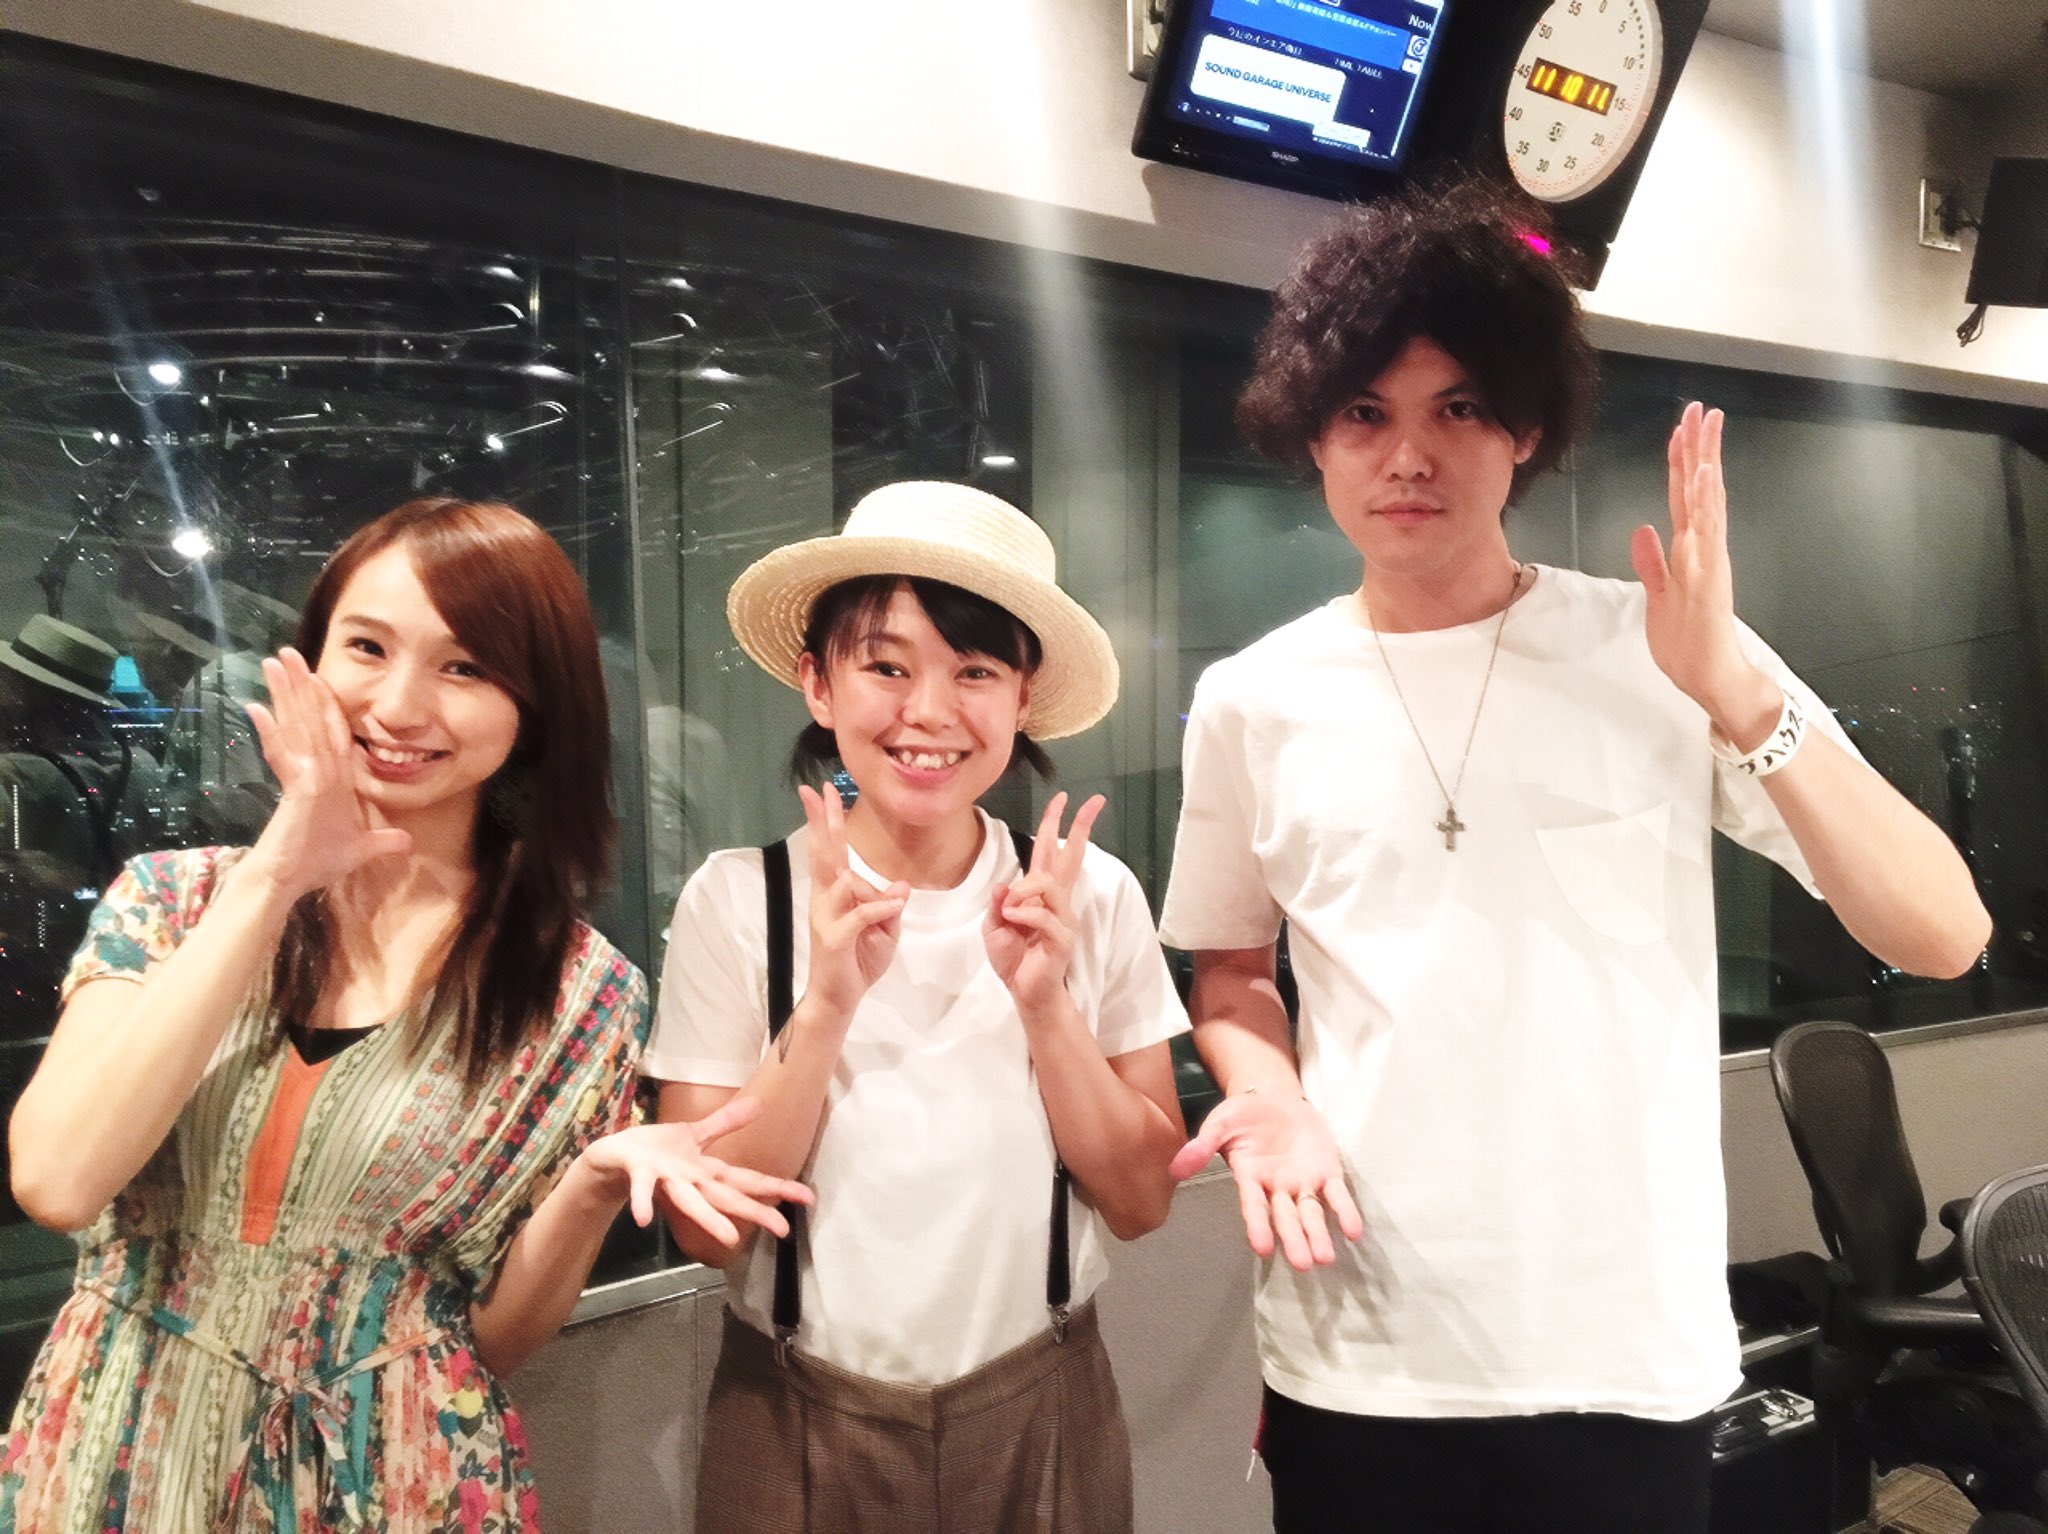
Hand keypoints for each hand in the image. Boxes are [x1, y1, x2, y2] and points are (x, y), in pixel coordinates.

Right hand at [243, 647, 411, 898]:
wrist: (290, 880)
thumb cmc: (317, 862)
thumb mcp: (361, 848)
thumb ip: (382, 841)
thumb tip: (407, 842)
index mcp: (331, 776)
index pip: (332, 731)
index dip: (326, 703)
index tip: (318, 675)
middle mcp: (314, 768)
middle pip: (308, 718)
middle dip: (299, 684)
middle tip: (287, 651)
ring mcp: (302, 775)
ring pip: (295, 726)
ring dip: (284, 694)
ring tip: (272, 663)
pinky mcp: (295, 788)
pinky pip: (282, 755)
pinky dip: (270, 732)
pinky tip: (256, 707)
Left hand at [579, 1096, 812, 1244]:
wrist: (614, 1157)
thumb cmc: (657, 1150)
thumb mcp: (695, 1133)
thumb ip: (728, 1122)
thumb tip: (760, 1104)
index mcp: (707, 1171)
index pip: (750, 1180)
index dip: (779, 1188)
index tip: (809, 1198)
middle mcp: (692, 1182)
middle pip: (727, 1197)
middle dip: (755, 1212)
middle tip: (783, 1230)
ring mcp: (668, 1181)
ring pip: (691, 1201)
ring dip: (708, 1219)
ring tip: (728, 1238)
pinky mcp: (642, 1174)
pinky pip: (643, 1190)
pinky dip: (643, 1204)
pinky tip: (643, 1220)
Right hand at [797, 782, 906, 1018]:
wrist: (839, 997)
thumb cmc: (859, 959)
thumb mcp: (884, 929)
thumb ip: (889, 905)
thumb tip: (901, 885)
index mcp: (835, 892)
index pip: (830, 849)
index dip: (824, 820)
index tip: (820, 791)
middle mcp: (825, 898)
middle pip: (824, 853)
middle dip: (822, 821)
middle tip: (818, 791)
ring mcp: (826, 917)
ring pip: (843, 882)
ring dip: (870, 888)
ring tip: (892, 904)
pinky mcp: (834, 938)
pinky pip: (859, 915)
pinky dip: (878, 908)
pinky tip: (894, 906)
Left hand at [983, 792, 1103, 1016]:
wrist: (1024, 992)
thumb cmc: (1013, 958)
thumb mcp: (995, 926)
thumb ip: (999, 904)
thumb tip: (1006, 885)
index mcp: (1042, 893)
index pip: (1052, 852)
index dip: (1057, 824)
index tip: (1065, 798)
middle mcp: (1058, 900)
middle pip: (1071, 855)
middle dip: (1080, 826)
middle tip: (1093, 801)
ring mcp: (1064, 918)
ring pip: (1048, 883)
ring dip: (1024, 890)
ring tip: (1009, 908)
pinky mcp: (1062, 938)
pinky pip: (1042, 915)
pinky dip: (1023, 915)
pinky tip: (1013, 921)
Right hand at [1169, 1091, 1362, 1270]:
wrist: (1274, 1095)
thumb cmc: (1243, 1113)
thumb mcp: (1219, 1124)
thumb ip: (1202, 1146)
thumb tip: (1175, 1169)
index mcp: (1250, 1178)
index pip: (1254, 1206)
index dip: (1258, 1226)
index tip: (1262, 1248)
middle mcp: (1277, 1188)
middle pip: (1286, 1218)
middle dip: (1294, 1240)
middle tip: (1303, 1264)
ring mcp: (1303, 1182)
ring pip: (1312, 1213)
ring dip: (1319, 1235)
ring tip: (1325, 1258)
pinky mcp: (1327, 1171)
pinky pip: (1338, 1195)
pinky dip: (1346, 1212)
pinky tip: (1353, 1232)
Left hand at [1630, 403, 1778, 740]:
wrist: (1710, 677)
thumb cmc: (1687, 641)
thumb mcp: (1658, 596)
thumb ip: (1652, 562)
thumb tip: (1641, 528)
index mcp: (1693, 550)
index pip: (1686, 495)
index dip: (1683, 460)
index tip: (1683, 425)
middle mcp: (1705, 549)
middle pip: (1701, 490)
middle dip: (1700, 448)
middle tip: (1700, 409)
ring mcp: (1709, 563)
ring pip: (1707, 506)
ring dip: (1704, 469)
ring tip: (1702, 433)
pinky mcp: (1709, 581)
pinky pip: (1705, 539)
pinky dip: (1702, 510)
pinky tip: (1700, 484)